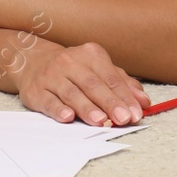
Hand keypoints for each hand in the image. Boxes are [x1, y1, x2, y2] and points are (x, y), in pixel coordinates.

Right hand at [15, 40, 150, 126]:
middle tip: (123, 118)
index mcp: (90, 55)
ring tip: (101, 121)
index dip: (124, 96)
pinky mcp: (36, 91)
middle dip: (109, 102)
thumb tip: (144, 102)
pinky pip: (48, 101)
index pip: (111, 77)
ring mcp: (51, 76)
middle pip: (92, 85)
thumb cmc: (74, 70)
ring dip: (87, 108)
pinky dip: (58, 109)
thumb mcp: (98, 70)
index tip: (135, 113)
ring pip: (72, 93)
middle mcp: (69, 62)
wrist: (33, 63)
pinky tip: (68, 117)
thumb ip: (122, 84)